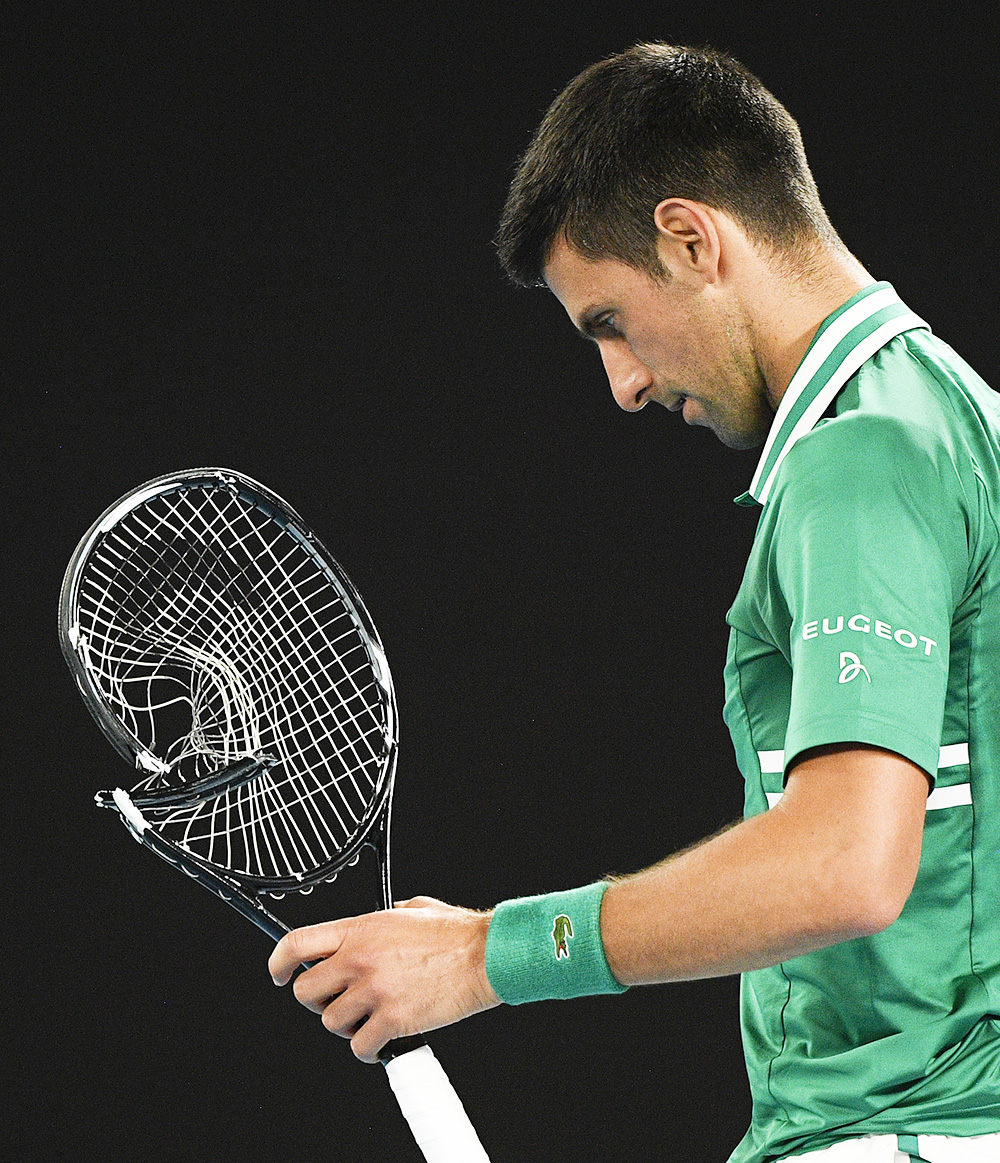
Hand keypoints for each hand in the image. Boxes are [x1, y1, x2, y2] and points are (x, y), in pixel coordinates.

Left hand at [268, 896, 501, 1062]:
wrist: (484, 956)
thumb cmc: (454, 934)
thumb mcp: (411, 909)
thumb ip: (383, 917)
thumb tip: (374, 927)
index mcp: (360, 929)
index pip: (297, 943)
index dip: (277, 962)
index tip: (277, 974)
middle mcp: (360, 959)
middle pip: (304, 990)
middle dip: (315, 1000)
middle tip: (336, 1000)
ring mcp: (374, 991)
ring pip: (330, 1022)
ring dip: (346, 1025)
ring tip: (368, 1018)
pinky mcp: (393, 1020)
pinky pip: (360, 1047)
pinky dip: (368, 1049)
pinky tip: (380, 1040)